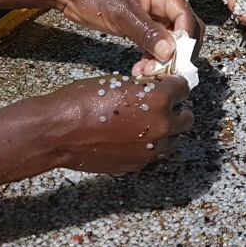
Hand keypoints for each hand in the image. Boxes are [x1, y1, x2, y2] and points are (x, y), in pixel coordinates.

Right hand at [34, 75, 194, 173]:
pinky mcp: (138, 164)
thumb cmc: (82, 101)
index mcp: (159, 100)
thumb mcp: (118, 82)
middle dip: (177, 110)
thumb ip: (143, 88)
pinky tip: (134, 138)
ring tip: (149, 123)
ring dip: (167, 131)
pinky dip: (149, 145)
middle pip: (187, 118)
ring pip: (174, 140)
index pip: (184, 88)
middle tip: (163, 105)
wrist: (59, 132)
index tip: (169, 85)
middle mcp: (162, 126)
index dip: (174, 85)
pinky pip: (153, 154)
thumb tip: (154, 90)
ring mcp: (151, 149)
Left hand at [57, 0, 203, 68]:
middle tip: (163, 71)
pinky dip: (151, 56)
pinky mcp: (142, 23)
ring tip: (146, 72)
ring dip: (162, 58)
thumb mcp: (121, 14)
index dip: (185, 41)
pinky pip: (156, 42)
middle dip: (176, 52)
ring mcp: (153, 11)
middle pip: (183, 29)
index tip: (175, 62)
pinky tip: (140, 67)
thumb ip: (147, 32)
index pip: (186, 17)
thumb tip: (170, 52)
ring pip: (170, 39)